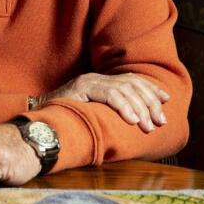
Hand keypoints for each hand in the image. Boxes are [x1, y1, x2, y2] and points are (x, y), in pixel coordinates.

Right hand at [35, 73, 169, 132]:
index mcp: (100, 82)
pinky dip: (123, 106)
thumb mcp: (92, 115)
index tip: (166, 100)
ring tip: (148, 125)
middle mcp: (95, 78)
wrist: (38, 120)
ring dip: (140, 108)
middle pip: (131, 83)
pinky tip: (132, 119)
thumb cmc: (65, 122)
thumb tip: (136, 123)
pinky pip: (108, 94)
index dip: (150, 89)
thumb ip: (109, 112)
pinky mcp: (81, 88)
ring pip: (123, 89)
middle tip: (160, 121)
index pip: (131, 80)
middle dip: (150, 102)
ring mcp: (88, 82)